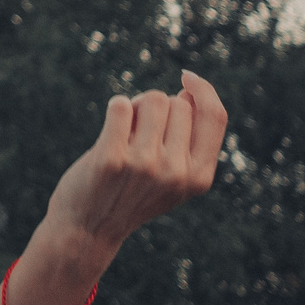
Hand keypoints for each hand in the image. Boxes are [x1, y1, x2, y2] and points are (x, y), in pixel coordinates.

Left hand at [32, 71, 226, 277]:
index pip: (216, 117)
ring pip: (151, 99)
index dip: (204, 90)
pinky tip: (110, 130)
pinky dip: (116, 107)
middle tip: (140, 134)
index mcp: (199, 177)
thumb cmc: (131, 192)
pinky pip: (121, 106)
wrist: (89, 228)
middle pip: (177, 103)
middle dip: (158, 107)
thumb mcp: (173, 178)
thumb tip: (187, 92)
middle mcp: (176, 172)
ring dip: (136, 107)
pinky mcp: (112, 158)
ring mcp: (145, 166)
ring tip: (125, 132)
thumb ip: (188, 142)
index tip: (186, 77)